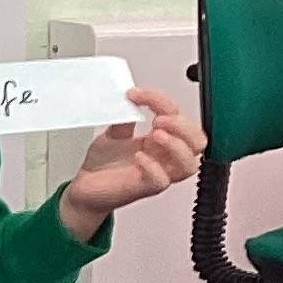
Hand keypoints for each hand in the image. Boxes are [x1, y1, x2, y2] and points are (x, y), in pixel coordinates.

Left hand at [60, 85, 203, 242]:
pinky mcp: (143, 188)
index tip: (136, 94)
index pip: (177, 116)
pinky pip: (161, 181)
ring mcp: (157, 173)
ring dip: (176, 145)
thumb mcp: (113, 133)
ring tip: (155, 134)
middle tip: (158, 118)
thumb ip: (126, 118)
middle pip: (198, 142)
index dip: (160, 100)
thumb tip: (132, 100)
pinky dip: (153, 166)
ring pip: (189, 165)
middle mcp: (163, 157)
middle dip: (182, 125)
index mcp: (159, 140)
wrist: (85, 188)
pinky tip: (139, 157)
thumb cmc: (102, 165)